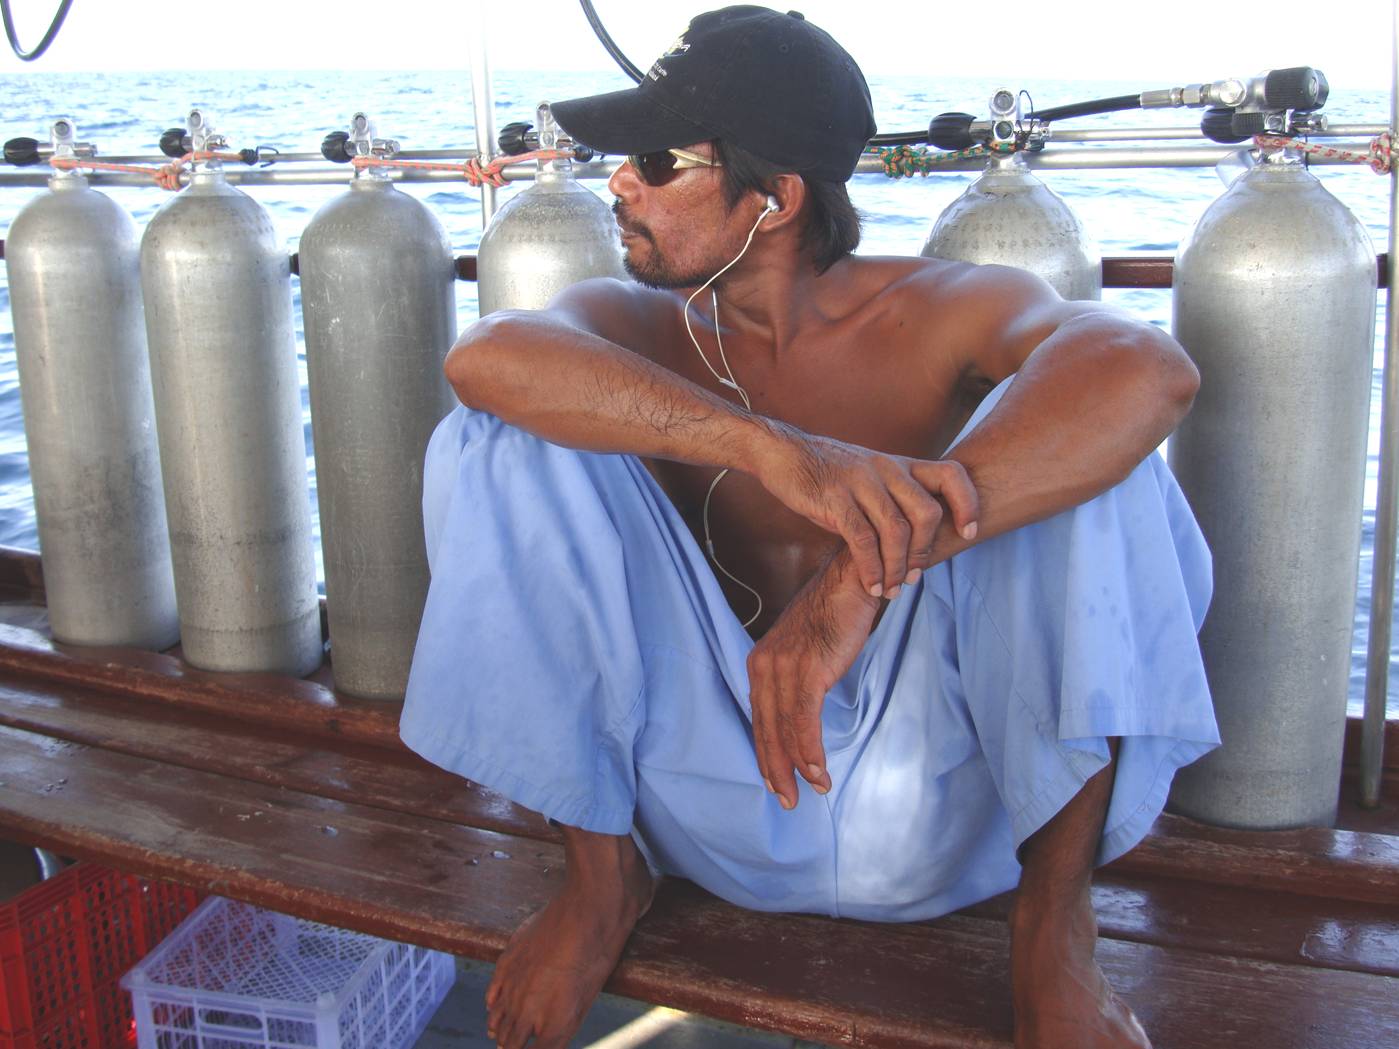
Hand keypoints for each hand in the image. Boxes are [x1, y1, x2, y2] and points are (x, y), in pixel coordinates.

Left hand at [746, 550, 879, 809]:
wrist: (853, 582)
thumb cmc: (835, 618)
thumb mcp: (807, 652)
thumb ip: (799, 681)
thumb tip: (802, 715)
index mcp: (761, 664)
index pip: (760, 719)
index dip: (767, 755)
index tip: (776, 783)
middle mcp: (765, 666)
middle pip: (766, 730)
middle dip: (776, 770)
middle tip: (788, 801)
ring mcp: (784, 668)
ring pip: (784, 730)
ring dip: (798, 766)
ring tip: (812, 791)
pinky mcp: (807, 670)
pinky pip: (804, 719)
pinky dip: (810, 748)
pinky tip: (818, 770)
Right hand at [755, 425, 978, 598]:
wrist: (784, 453)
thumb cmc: (829, 474)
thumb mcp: (871, 477)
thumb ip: (896, 500)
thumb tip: (921, 537)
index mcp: (901, 465)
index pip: (952, 474)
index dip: (968, 503)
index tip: (970, 532)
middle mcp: (886, 470)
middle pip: (927, 511)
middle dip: (925, 551)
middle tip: (913, 577)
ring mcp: (861, 482)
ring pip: (896, 530)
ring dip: (897, 567)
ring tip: (891, 590)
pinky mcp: (834, 497)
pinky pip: (862, 538)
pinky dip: (871, 567)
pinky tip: (871, 585)